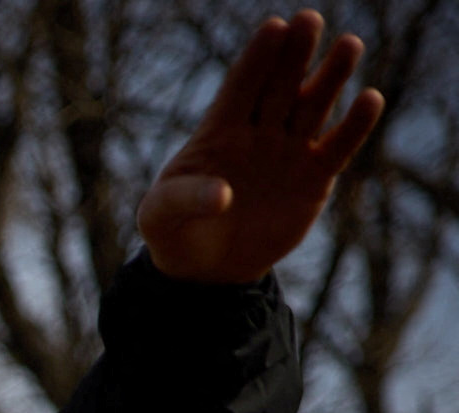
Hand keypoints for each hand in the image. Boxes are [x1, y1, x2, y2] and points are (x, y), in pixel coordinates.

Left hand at [140, 11, 383, 284]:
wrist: (207, 269)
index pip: (240, 86)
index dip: (256, 58)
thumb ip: (185, 199)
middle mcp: (258, 133)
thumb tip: (222, 194)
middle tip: (309, 19)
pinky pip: (338, 145)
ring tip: (348, 44)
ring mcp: (288, 152)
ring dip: (330, 77)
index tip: (273, 27)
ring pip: (313, 106)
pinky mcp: (314, 177)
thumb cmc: (174, 233)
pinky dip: (355, 125)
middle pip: (280, 86)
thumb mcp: (161, 217)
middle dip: (294, 53)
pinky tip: (370, 99)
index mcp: (218, 133)